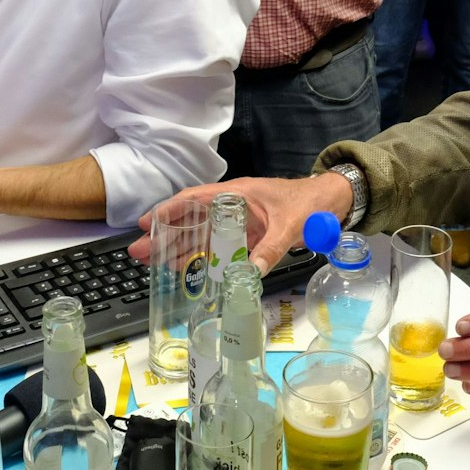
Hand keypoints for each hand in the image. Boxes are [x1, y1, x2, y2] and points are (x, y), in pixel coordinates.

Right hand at [126, 172, 352, 272]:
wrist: (331, 202)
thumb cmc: (308, 205)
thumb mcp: (290, 226)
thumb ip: (270, 249)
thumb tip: (249, 274)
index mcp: (236, 195)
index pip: (194, 200)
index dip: (168, 210)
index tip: (146, 222)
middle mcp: (230, 208)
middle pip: (190, 220)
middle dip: (163, 234)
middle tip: (138, 252)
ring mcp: (236, 222)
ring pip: (199, 234)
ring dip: (175, 247)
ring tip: (150, 262)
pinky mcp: (244, 236)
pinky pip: (215, 246)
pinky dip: (197, 257)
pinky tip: (181, 269)